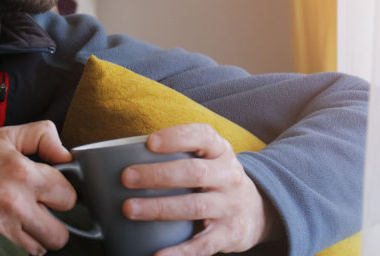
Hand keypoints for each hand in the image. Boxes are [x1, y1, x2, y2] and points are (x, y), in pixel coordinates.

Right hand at [0, 120, 76, 254]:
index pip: (68, 197)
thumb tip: (65, 154)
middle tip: (44, 211)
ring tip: (27, 220)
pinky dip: (20, 245)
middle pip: (59, 235)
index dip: (62, 192)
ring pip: (40, 249)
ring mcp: (1, 228)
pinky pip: (18, 253)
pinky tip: (14, 229)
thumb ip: (42, 136)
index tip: (52, 189)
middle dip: (56, 222)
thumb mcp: (7, 135)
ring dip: (37, 236)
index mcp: (23, 174)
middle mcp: (15, 205)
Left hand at [121, 123, 282, 255]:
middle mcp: (228, 176)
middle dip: (157, 175)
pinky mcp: (229, 234)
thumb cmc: (216, 179)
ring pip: (194, 206)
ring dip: (159, 208)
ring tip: (130, 209)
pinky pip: (203, 245)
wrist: (258, 211)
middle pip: (193, 173)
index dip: (176, 138)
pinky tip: (158, 254)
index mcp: (220, 151)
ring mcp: (230, 206)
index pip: (202, 136)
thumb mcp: (208, 157)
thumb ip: (179, 153)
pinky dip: (180, 251)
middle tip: (126, 178)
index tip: (149, 143)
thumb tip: (122, 155)